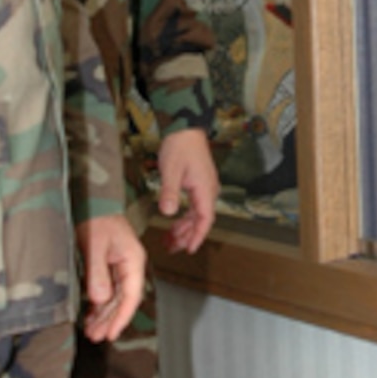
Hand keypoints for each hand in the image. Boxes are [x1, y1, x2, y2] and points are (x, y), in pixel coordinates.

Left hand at [76, 213, 145, 341]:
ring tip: (91, 331)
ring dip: (103, 315)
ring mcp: (119, 267)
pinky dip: (99, 304)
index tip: (111, 334)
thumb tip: (100, 300)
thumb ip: (97, 272)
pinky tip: (90, 315)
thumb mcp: (95, 245)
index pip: (131, 296)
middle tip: (95, 337)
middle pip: (123, 300)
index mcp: (133, 260)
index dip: (122, 317)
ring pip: (114, 298)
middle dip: (110, 320)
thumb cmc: (96, 218)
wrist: (92, 201)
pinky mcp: (108, 267)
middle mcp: (130, 266)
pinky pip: (107, 290)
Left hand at [157, 127, 218, 252]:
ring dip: (185, 227)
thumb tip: (169, 213)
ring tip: (170, 239)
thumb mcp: (171, 170)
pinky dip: (184, 216)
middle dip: (187, 236)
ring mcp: (204, 187)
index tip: (189, 249)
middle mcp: (208, 191)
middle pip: (201, 220)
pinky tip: (174, 222)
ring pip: (197, 214)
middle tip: (172, 248)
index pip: (205, 220)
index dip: (197, 236)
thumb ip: (170, 192)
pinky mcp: (198, 183)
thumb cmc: (179, 146)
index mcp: (205, 190)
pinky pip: (194, 206)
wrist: (185, 128)